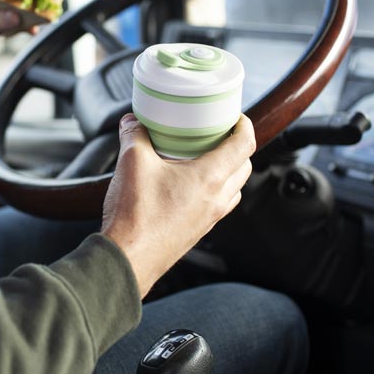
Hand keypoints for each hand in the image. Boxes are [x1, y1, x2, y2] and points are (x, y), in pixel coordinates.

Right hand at [101, 114, 255, 297]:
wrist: (129, 257)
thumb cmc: (136, 216)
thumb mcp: (132, 162)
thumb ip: (134, 135)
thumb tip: (132, 122)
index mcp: (210, 178)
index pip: (244, 144)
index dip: (244, 124)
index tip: (236, 116)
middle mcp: (217, 199)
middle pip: (244, 165)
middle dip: (236, 145)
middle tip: (218, 134)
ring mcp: (210, 217)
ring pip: (233, 188)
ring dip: (227, 169)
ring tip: (203, 158)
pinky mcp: (198, 230)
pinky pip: (217, 204)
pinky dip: (212, 189)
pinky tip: (186, 185)